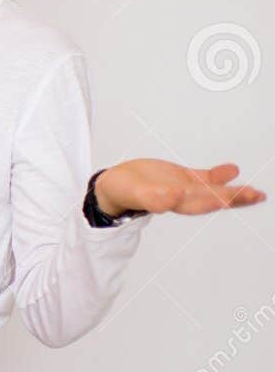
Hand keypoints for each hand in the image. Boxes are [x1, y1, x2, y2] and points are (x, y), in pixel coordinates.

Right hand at [94, 159, 264, 217]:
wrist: (115, 186)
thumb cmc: (120, 192)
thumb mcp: (132, 193)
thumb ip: (151, 198)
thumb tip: (170, 202)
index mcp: (173, 202)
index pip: (199, 201)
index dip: (215, 198)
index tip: (229, 196)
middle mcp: (183, 197)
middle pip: (213, 198)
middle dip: (235, 198)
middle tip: (255, 195)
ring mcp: (185, 189)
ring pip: (214, 191)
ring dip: (236, 192)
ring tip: (256, 194)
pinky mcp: (183, 180)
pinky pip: (205, 179)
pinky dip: (220, 175)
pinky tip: (232, 169)